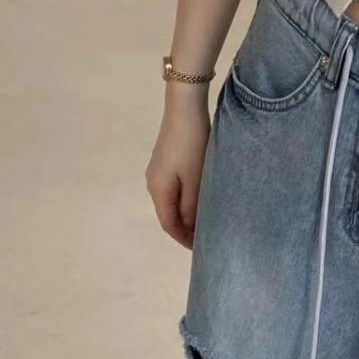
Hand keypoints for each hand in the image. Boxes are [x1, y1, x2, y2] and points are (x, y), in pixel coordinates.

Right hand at [145, 86, 211, 248]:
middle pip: (168, 214)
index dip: (184, 239)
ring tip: (205, 222)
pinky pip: (174, 189)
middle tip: (206, 238)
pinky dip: (185, 200)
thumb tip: (189, 227)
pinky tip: (200, 200)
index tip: (201, 249)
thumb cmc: (191, 145)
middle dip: (185, 229)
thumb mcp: (195, 180)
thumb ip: (192, 207)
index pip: (169, 224)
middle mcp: (153, 182)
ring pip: (172, 201)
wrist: (185, 109)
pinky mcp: (166, 161)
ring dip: (186, 214)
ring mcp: (158, 171)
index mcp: (158, 190)